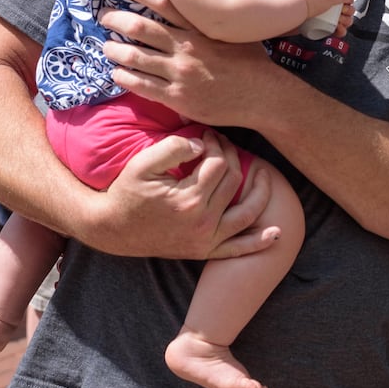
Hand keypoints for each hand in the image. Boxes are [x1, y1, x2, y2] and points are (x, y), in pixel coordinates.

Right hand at [89, 128, 274, 258]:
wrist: (112, 229)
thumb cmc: (126, 192)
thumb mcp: (143, 164)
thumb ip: (173, 148)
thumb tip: (201, 144)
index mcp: (189, 199)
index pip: (218, 163)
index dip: (216, 145)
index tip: (207, 136)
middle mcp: (202, 222)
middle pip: (233, 182)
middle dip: (232, 157)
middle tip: (223, 145)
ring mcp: (205, 239)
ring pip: (246, 213)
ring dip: (261, 193)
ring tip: (266, 175)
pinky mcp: (203, 251)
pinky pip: (237, 249)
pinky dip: (258, 243)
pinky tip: (276, 233)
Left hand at [102, 0, 277, 127]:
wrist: (263, 97)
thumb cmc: (253, 62)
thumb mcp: (242, 28)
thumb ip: (232, 1)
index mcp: (200, 28)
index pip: (163, 2)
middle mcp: (186, 46)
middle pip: (140, 28)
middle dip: (116, 20)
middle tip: (105, 18)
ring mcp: (180, 73)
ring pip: (135, 57)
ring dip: (115, 50)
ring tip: (107, 47)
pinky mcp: (177, 97)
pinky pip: (141, 85)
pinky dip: (124, 77)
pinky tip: (117, 74)